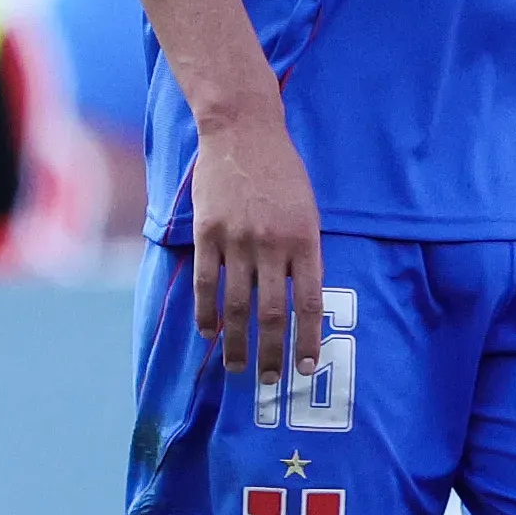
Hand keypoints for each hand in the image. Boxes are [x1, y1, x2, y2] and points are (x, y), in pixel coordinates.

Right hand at [192, 108, 321, 381]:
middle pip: (273, 312)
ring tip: (238, 370)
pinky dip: (207, 313)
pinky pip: (205, 283)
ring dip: (238, 343)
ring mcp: (237, 239)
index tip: (304, 367)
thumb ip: (306, 251)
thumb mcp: (309, 209)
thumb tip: (302, 299)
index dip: (307, 338)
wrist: (243, 132)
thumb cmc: (284, 172)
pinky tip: (210, 335)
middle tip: (269, 382)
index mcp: (306, 238)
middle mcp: (273, 243)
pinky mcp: (207, 233)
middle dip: (272, 353)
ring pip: (237, 305)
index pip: (309, 301)